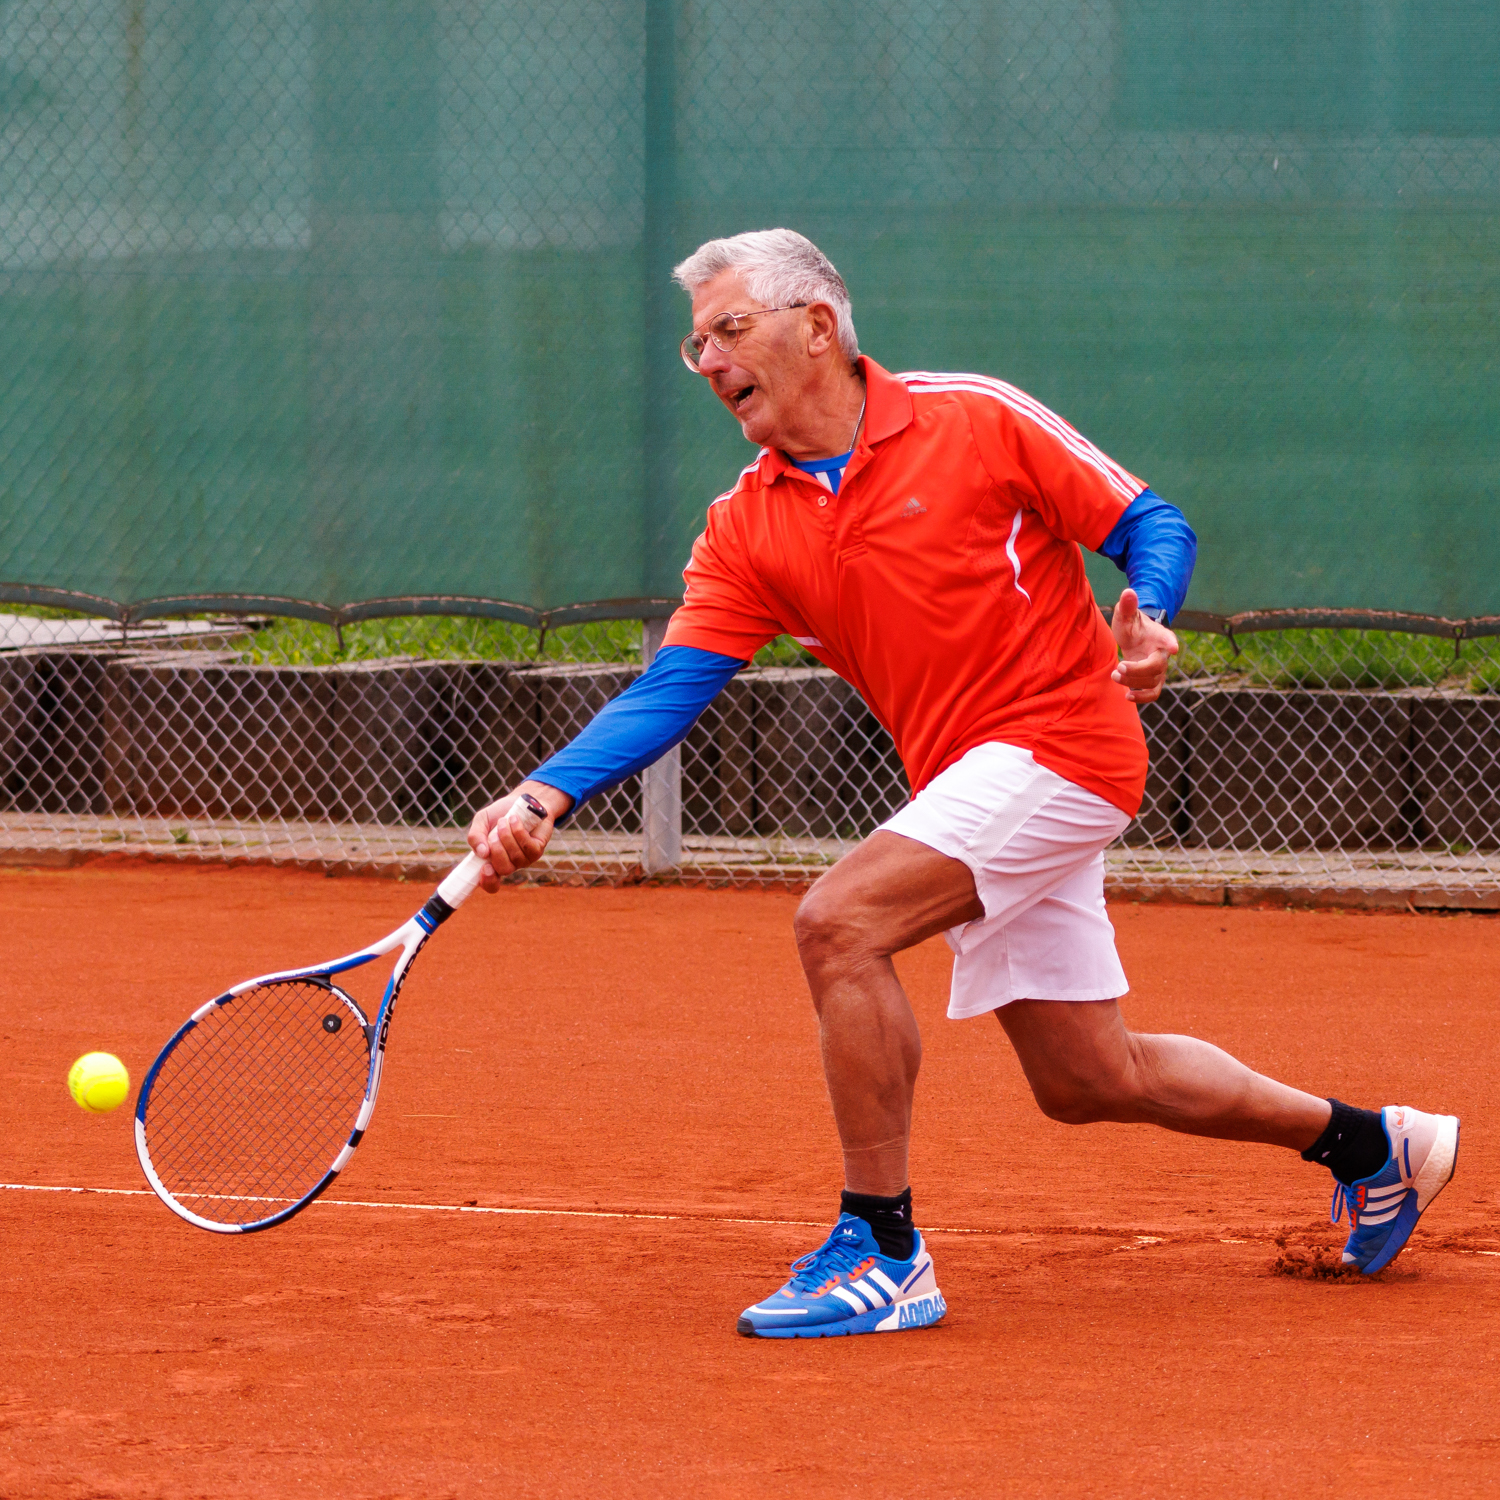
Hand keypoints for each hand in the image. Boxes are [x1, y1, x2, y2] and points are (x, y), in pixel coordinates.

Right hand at [465, 781, 572, 891]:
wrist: (523, 800)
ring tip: (504, 820)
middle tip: (494, 833)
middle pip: (503, 869)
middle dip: (497, 850)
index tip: (484, 868)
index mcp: (493, 861)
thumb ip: (475, 836)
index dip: (487, 881)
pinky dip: (519, 832)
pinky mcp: (537, 849)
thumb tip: (481, 853)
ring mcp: (525, 858)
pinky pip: (528, 846)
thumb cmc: (501, 813)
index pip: (491, 883)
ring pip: (516, 857)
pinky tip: (515, 819)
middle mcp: (510, 864)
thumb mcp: (482, 821)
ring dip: (507, 836)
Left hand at [1110, 588, 1177, 704]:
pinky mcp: (1152, 681)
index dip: (1170, 643)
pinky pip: (1153, 694)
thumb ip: (1128, 606)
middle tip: (1118, 667)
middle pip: (1156, 668)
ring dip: (1132, 682)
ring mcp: (1159, 670)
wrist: (1135, 638)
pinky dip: (1142, 698)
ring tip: (1115, 674)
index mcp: (1159, 636)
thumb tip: (1128, 592)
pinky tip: (1127, 696)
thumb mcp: (1126, 615)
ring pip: (1152, 683)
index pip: (1167, 639)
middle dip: (1136, 671)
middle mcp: (1162, 654)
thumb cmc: (1132, 626)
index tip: (1173, 648)